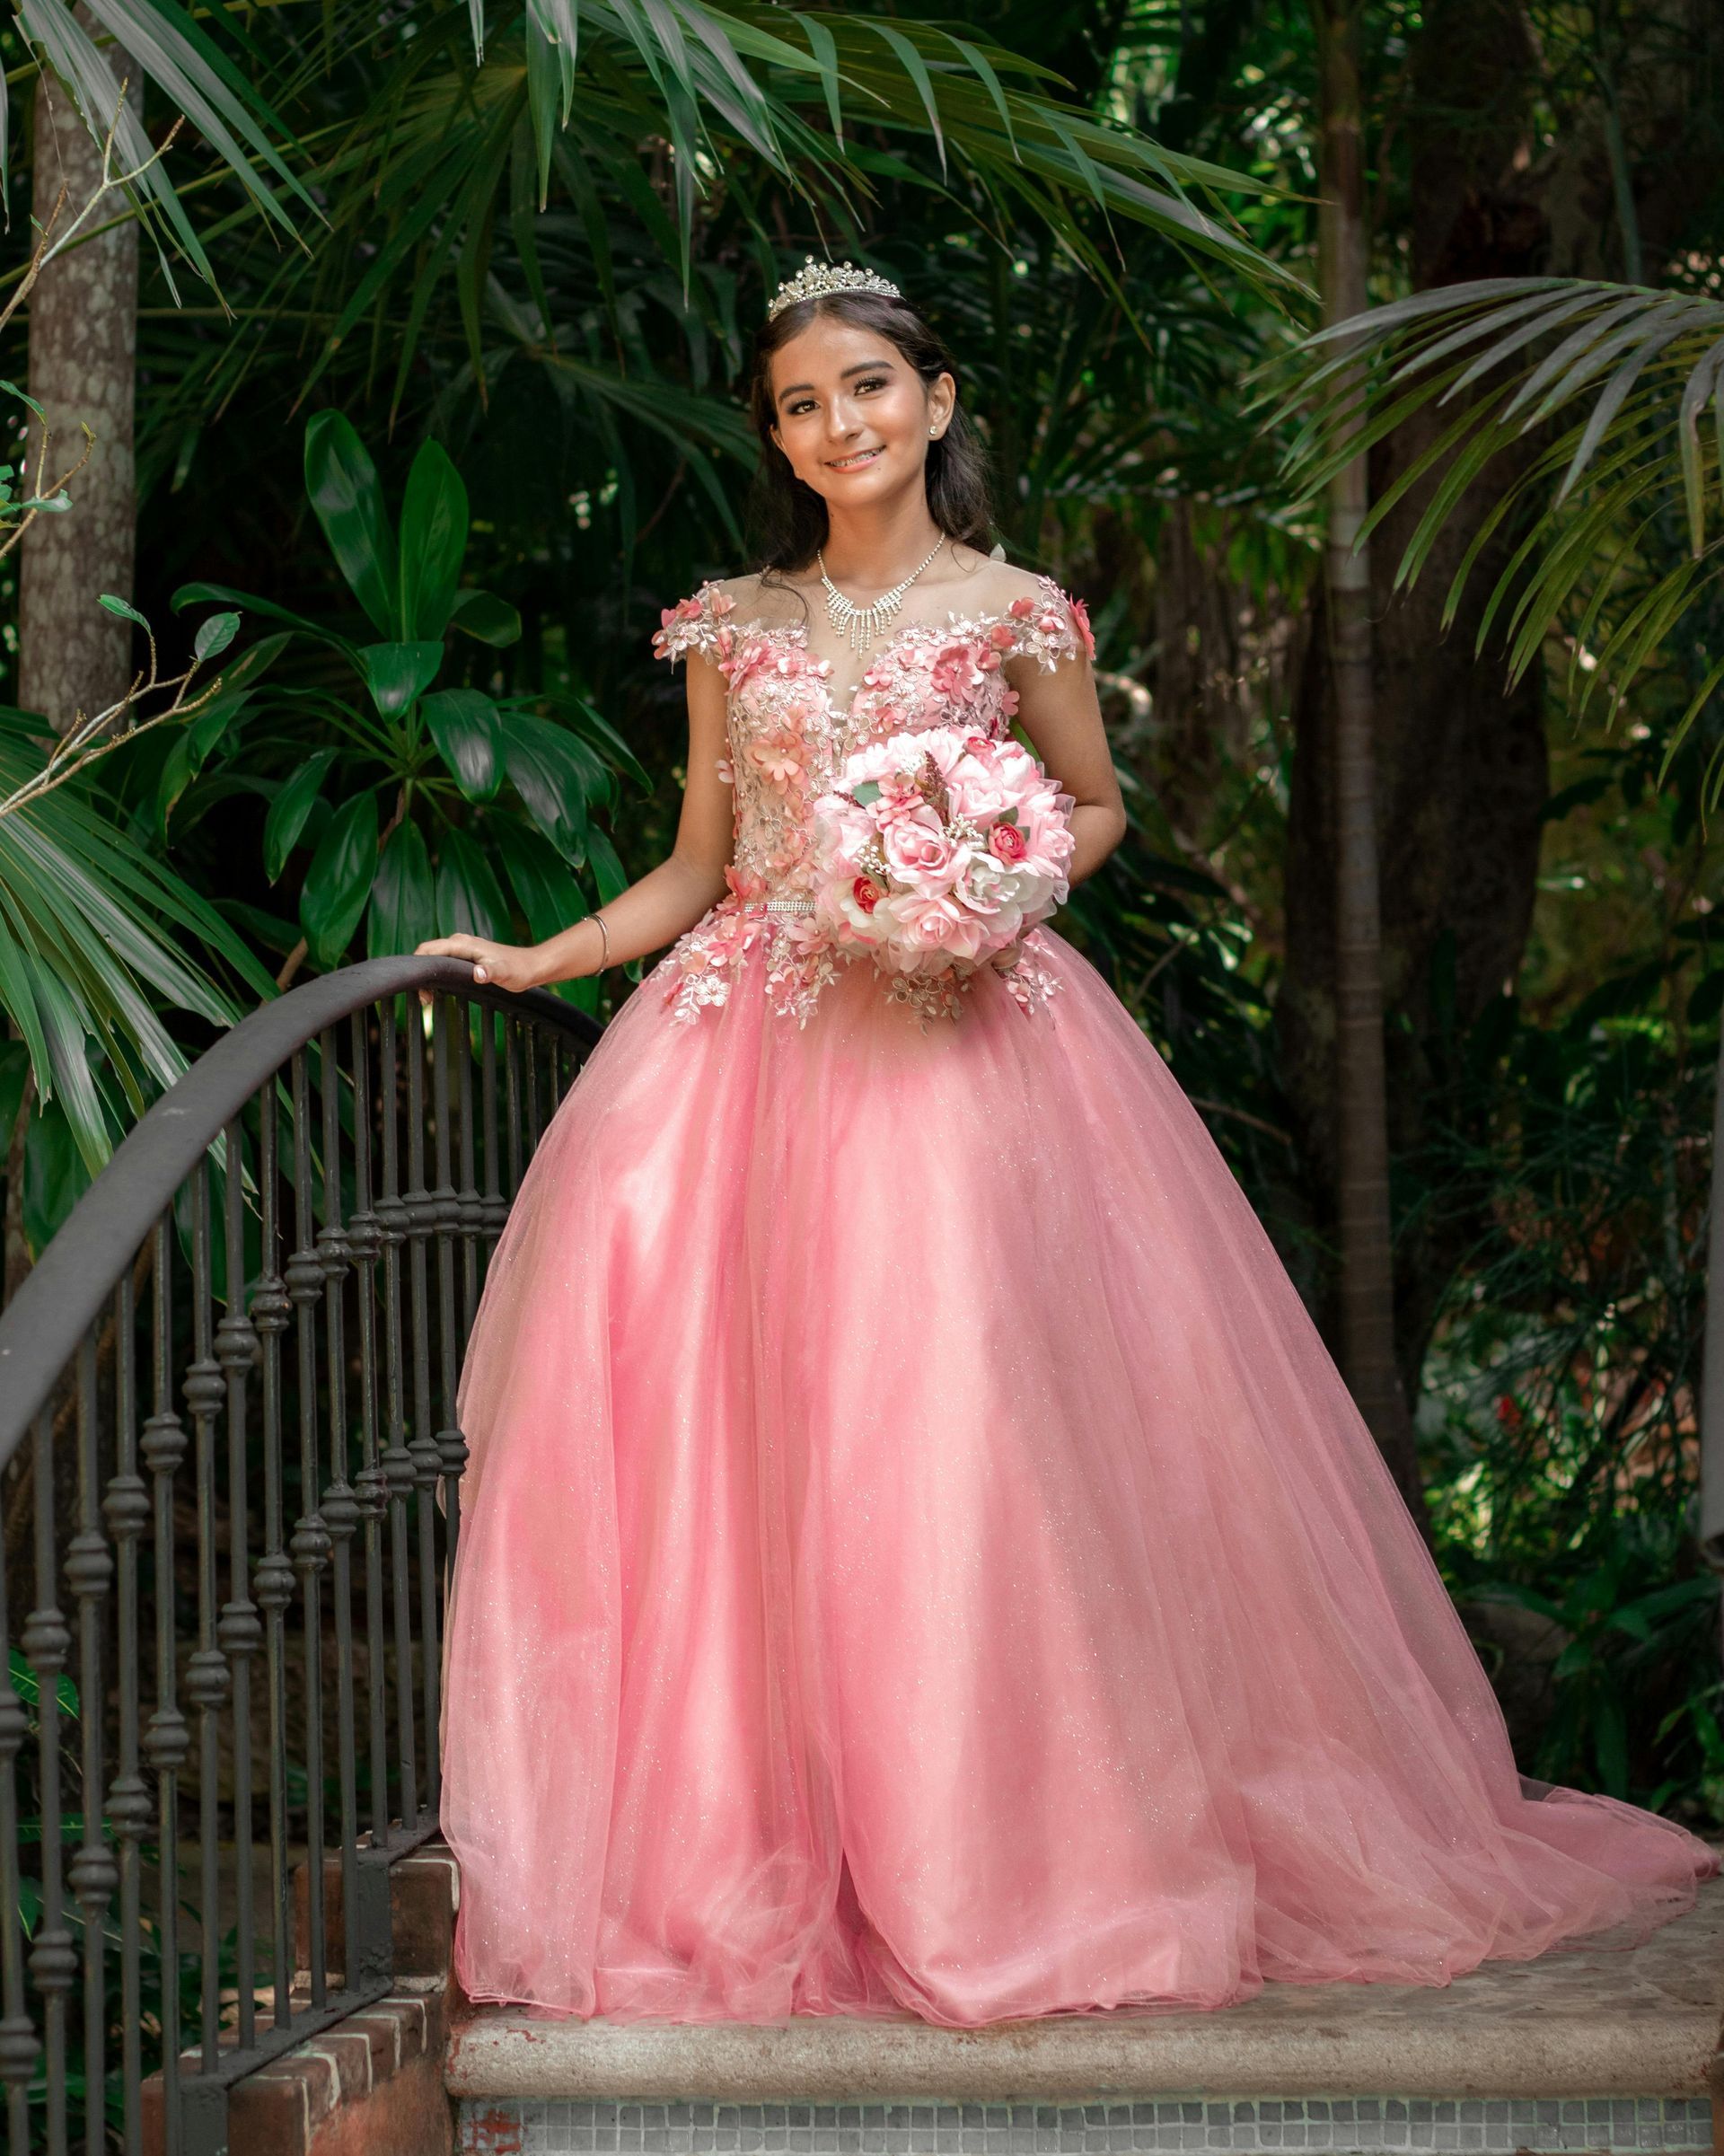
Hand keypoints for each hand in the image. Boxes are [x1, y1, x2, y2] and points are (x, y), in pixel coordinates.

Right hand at [415, 935, 539, 991]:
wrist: (532, 966)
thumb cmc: (519, 970)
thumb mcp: (504, 974)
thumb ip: (490, 972)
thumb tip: (478, 974)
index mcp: (463, 944)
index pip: (428, 950)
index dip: (417, 967)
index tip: (417, 988)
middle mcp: (460, 942)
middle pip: (428, 954)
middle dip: (420, 973)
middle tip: (425, 999)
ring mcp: (463, 949)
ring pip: (435, 959)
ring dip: (429, 976)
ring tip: (430, 998)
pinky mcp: (467, 956)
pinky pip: (444, 962)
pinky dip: (438, 975)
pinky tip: (440, 991)